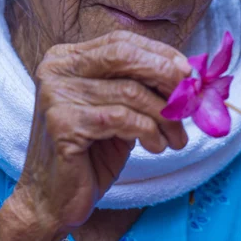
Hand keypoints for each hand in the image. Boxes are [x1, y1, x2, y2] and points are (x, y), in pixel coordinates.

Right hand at [10, 30, 190, 238]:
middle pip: (122, 56)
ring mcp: (56, 94)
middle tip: (188, 98)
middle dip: (164, 74)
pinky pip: (121, 118)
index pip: (120, 41)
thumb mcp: (117, 108)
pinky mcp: (62, 123)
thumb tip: (185, 71)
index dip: (158, 52)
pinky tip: (155, 145)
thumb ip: (139, 85)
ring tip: (175, 137)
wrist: (52, 199)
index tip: (187, 71)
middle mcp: (57, 69)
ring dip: (163, 115)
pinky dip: (148, 131)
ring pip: (129, 91)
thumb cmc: (91, 152)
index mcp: (67, 58)